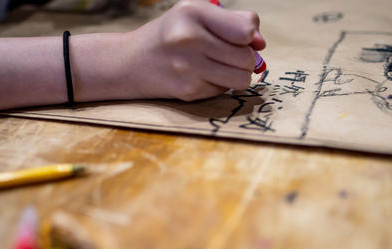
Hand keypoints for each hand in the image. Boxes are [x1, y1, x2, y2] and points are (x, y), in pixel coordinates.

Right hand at [113, 0, 265, 100]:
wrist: (130, 62)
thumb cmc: (170, 34)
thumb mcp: (195, 14)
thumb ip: (233, 22)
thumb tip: (261, 45)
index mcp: (192, 14)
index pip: (245, 30)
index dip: (249, 36)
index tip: (239, 38)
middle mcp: (189, 40)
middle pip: (247, 58)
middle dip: (244, 58)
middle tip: (226, 54)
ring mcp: (188, 69)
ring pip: (241, 78)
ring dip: (236, 74)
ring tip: (219, 65)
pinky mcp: (189, 91)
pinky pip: (224, 91)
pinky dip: (219, 85)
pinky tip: (201, 76)